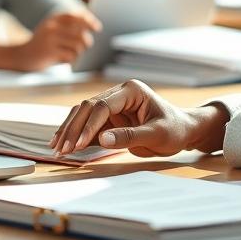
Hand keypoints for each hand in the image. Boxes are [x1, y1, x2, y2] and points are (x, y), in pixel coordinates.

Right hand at [5, 10, 101, 70]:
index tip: (97, 28)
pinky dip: (71, 59)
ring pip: (77, 45)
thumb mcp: (51, 28)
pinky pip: (70, 56)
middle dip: (86, 41)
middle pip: (80, 32)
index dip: (89, 21)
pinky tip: (65, 60)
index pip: (76, 16)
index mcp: (53, 18)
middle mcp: (52, 27)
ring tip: (73, 54)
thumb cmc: (42, 42)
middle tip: (86, 45)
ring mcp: (50, 39)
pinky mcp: (49, 52)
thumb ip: (68, 24)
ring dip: (79, 51)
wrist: (21, 55)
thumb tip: (92, 24)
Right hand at [49, 79, 229, 157]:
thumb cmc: (174, 129)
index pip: (102, 105)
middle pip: (87, 107)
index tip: (77, 144)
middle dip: (73, 128)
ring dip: (70, 131)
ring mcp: (112, 105)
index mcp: (131, 90)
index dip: (88, 125)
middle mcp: (118, 94)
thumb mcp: (157, 134)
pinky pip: (88, 125)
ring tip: (57, 148)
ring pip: (83, 114)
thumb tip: (102, 139)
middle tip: (61, 148)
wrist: (183, 131)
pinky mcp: (109, 118)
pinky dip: (76, 135)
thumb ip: (130, 136)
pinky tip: (63, 144)